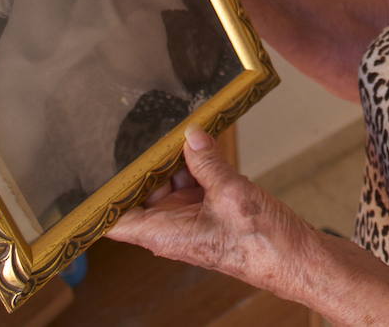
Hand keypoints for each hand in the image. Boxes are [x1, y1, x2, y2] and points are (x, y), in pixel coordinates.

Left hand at [107, 126, 320, 296]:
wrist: (297, 259)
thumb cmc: (262, 243)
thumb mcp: (231, 192)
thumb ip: (207, 162)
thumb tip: (190, 135)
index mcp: (164, 233)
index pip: (114, 219)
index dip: (100, 197)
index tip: (91, 168)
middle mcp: (172, 228)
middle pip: (144, 191)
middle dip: (146, 163)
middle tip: (145, 128)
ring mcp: (191, 221)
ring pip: (170, 184)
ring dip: (175, 160)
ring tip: (178, 128)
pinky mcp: (211, 214)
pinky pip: (194, 185)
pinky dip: (197, 165)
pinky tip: (202, 141)